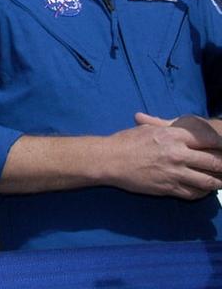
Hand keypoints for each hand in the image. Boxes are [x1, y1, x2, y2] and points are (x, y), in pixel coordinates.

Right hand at [103, 113, 221, 199]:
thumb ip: (167, 128)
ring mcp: (175, 173)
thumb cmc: (126, 141)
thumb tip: (181, 127)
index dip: (219, 144)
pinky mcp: (170, 188)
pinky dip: (203, 192)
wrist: (110, 160)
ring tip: (220, 180)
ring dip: (218, 182)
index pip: (208, 140)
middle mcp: (178, 154)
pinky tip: (203, 189)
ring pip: (209, 181)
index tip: (221, 147)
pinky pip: (195, 194)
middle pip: (214, 162)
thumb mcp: (148, 129)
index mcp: (173, 135)